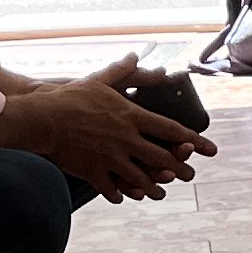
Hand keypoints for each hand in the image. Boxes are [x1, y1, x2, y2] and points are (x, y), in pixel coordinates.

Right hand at [0, 71, 212, 199]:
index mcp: (132, 117)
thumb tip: (139, 56)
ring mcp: (111, 158)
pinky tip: (124, 196)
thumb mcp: (102, 79)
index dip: (193, 140)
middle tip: (190, 175)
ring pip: (140, 178)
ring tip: (161, 192)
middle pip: (161, 158)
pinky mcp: (93, 172)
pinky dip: (120, 194)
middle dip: (179, 168)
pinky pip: (112, 189)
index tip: (208, 149)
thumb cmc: (71, 97)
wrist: (42, 119)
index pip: (171, 130)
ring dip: (154, 187)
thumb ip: (125, 71)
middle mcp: (126, 139)